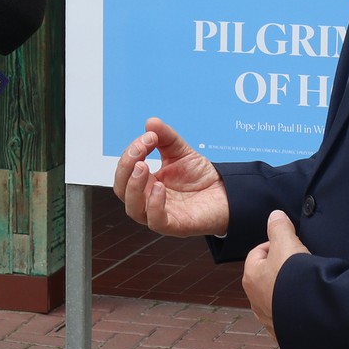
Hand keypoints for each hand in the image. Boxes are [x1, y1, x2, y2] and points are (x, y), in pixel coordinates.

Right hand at [112, 117, 228, 236]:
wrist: (227, 192)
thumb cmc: (200, 176)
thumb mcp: (181, 150)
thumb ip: (166, 136)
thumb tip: (150, 122)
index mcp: (146, 182)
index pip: (126, 170)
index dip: (131, 152)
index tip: (149, 136)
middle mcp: (148, 199)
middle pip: (122, 189)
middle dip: (126, 167)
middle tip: (140, 150)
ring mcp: (160, 214)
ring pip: (133, 208)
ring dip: (134, 186)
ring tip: (144, 166)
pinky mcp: (175, 225)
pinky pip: (155, 221)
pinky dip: (154, 205)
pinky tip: (160, 187)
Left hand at [242, 210, 308, 338]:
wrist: (309, 316)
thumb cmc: (293, 278)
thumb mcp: (287, 243)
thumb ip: (279, 227)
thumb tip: (275, 215)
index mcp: (251, 276)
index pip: (258, 253)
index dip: (275, 245)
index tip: (291, 245)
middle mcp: (255, 299)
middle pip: (267, 276)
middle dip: (282, 268)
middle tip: (300, 263)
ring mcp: (268, 318)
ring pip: (276, 297)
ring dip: (288, 290)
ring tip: (305, 284)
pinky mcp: (283, 333)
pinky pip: (287, 317)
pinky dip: (295, 309)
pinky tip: (307, 304)